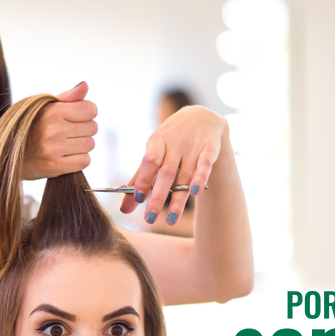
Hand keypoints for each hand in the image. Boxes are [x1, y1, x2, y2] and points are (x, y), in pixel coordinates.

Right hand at [21, 82, 97, 179]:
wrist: (8, 156)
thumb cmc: (31, 127)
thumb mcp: (45, 107)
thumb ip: (68, 97)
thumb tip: (85, 85)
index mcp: (52, 112)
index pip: (90, 109)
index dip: (86, 112)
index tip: (76, 117)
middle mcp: (53, 130)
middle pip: (92, 127)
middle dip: (84, 129)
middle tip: (68, 132)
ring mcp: (53, 150)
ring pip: (89, 144)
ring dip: (81, 145)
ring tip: (65, 144)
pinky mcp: (55, 166)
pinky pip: (85, 161)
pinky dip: (79, 159)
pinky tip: (65, 156)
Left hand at [120, 105, 226, 224]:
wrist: (201, 116)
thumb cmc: (171, 140)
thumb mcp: (154, 152)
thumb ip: (140, 179)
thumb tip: (124, 209)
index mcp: (157, 141)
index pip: (149, 161)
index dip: (143, 179)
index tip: (138, 199)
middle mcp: (175, 143)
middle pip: (166, 172)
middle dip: (158, 196)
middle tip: (149, 218)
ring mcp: (193, 146)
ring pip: (185, 175)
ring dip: (179, 199)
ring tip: (170, 219)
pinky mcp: (209, 149)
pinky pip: (205, 165)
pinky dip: (201, 178)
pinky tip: (195, 192)